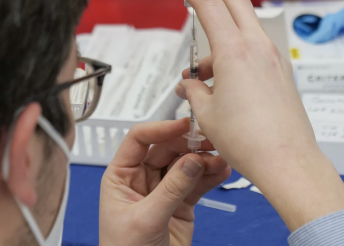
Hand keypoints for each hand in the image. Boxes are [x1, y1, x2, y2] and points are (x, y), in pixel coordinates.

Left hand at [99, 118, 230, 245]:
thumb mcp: (146, 219)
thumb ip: (171, 189)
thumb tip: (192, 160)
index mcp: (121, 175)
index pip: (139, 139)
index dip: (161, 129)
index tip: (184, 125)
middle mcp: (141, 177)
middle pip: (166, 149)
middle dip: (188, 144)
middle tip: (210, 142)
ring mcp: (162, 189)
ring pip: (184, 165)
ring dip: (203, 160)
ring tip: (220, 159)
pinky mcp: (180, 203)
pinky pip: (196, 184)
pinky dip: (210, 176)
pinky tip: (222, 171)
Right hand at [163, 0, 343, 230]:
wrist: (286, 161)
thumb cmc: (248, 140)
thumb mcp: (206, 113)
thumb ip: (193, 90)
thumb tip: (189, 85)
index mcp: (235, 51)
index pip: (207, 2)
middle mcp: (257, 47)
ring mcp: (272, 58)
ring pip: (242, 27)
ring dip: (217, 37)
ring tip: (197, 75)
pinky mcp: (279, 72)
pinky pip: (251, 50)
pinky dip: (231, 54)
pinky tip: (218, 83)